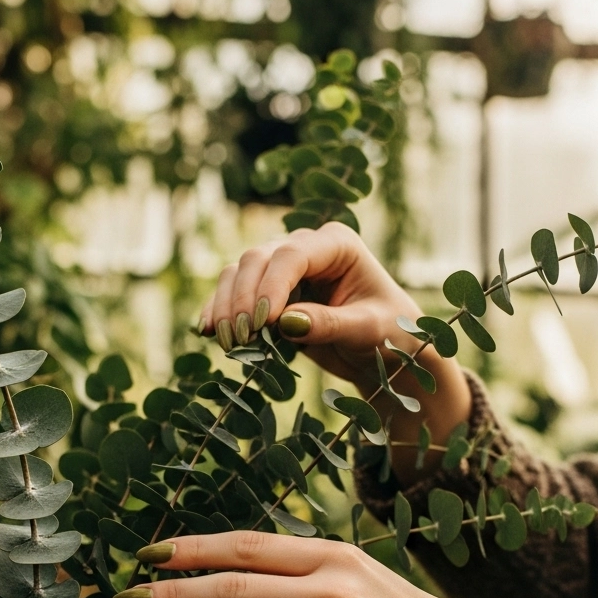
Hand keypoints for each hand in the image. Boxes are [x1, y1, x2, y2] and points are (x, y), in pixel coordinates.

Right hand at [200, 222, 470, 481]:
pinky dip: (219, 310)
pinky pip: (234, 293)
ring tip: (226, 342)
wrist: (386, 352)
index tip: (263, 321)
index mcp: (337, 244)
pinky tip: (207, 332)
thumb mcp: (368, 331)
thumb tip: (285, 322)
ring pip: (239, 273)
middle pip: (258, 258)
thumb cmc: (390, 334)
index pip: (293, 254)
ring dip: (226, 305)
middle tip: (241, 337)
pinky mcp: (269, 293)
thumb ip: (330, 324)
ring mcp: (284, 269)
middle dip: (243, 297)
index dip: (271, 285)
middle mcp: (306, 248)